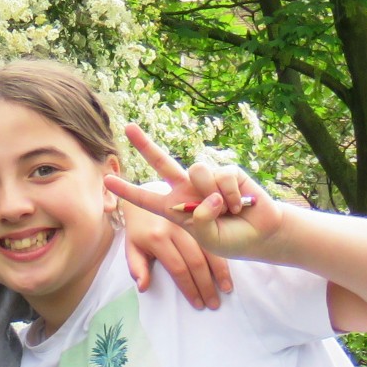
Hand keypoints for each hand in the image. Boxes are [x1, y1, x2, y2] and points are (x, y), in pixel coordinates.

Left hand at [107, 124, 284, 261]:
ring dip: (212, 194)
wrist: (259, 234)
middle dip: (145, 145)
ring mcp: (206, 179)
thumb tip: (207, 197)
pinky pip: (222, 177)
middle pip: (162, 162)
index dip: (127, 190)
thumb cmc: (229, 239)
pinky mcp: (227, 172)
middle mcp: (187, 188)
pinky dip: (231, 195)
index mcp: (174, 208)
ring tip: (225, 211)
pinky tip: (239, 205)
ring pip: (197, 171)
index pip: (146, 199)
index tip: (107, 180)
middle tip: (128, 127)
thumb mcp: (207, 239)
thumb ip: (200, 221)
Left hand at [120, 195, 233, 309]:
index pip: (177, 268)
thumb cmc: (140, 227)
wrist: (146, 192)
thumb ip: (137, 267)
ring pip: (210, 247)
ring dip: (220, 272)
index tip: (197, 305)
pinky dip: (224, 252)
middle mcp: (175, 225)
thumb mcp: (133, 247)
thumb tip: (143, 287)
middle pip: (196, 261)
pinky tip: (230, 266)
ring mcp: (190, 217)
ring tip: (226, 290)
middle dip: (206, 286)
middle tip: (214, 305)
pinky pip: (217, 235)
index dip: (188, 289)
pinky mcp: (200, 210)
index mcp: (157, 237)